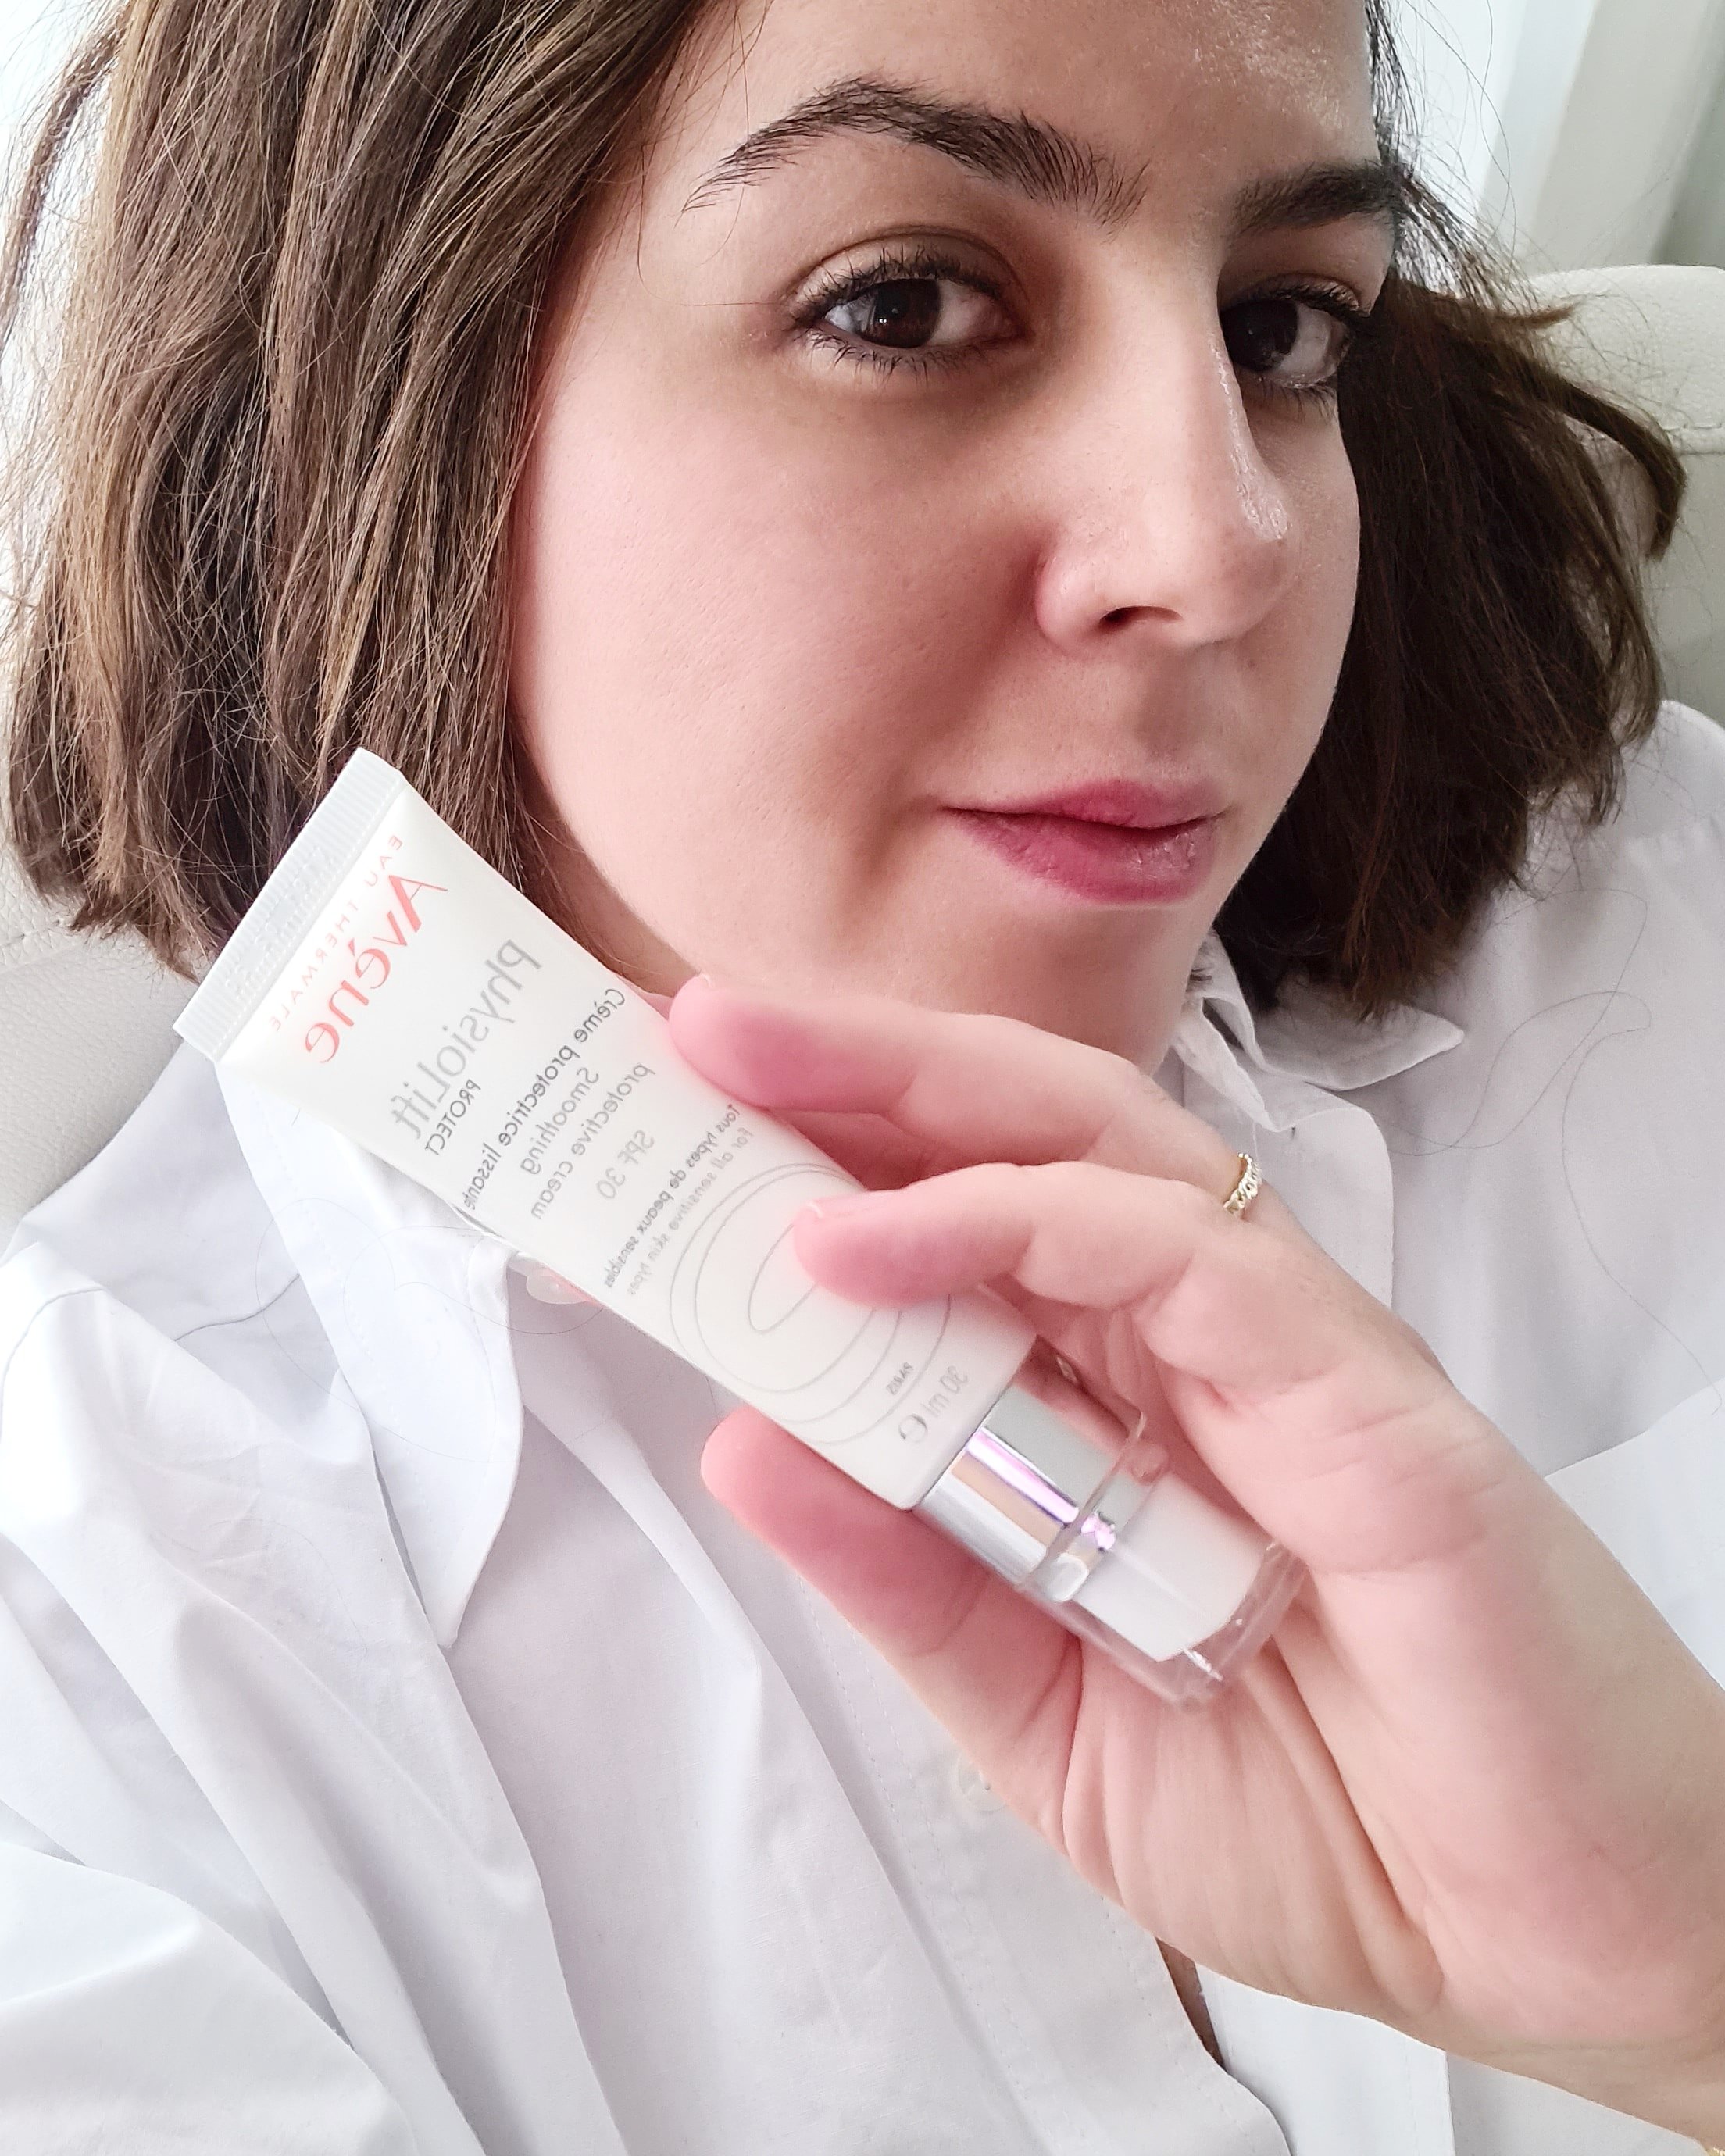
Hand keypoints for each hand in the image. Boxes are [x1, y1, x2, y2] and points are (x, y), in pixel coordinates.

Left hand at [666, 975, 1724, 2140]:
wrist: (1555, 1938)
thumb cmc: (1330, 1824)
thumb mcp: (1047, 1723)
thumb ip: (916, 1586)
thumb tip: (753, 1446)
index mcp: (1119, 1407)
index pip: (959, 1230)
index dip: (819, 1164)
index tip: (671, 1136)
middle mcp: (1192, 1346)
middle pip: (1011, 1139)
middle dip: (847, 1072)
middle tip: (692, 1026)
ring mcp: (1279, 1350)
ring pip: (1090, 1146)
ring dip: (909, 1101)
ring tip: (744, 1073)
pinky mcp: (1360, 1390)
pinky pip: (1183, 1257)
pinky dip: (1023, 1224)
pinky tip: (877, 1242)